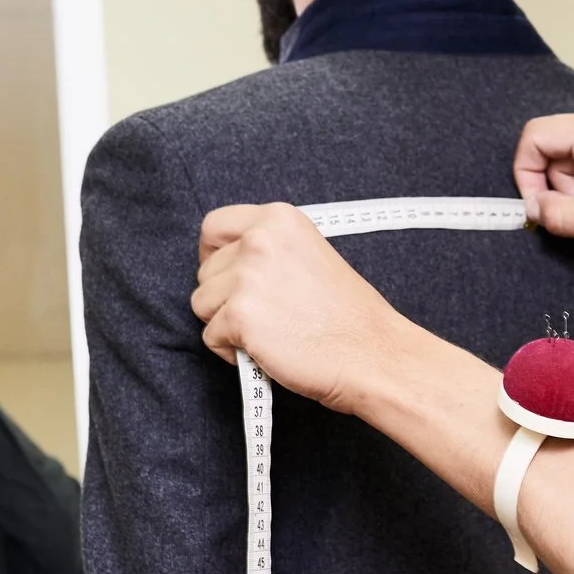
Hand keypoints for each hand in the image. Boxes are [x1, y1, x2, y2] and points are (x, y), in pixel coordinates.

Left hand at [192, 204, 411, 414]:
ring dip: (226, 326)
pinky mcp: (239, 316)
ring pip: (202, 305)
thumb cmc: (347, 315)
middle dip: (225, 299)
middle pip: (205, 272)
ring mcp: (246, 277)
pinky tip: (267, 352)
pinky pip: (210, 337)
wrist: (371, 353)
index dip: (213, 255)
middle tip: (267, 317)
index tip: (225, 276)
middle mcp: (259, 240)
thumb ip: (270, 250)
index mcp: (278, 219)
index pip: (214, 227)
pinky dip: (232, 352)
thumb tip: (229, 265)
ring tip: (269, 334)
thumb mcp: (311, 255)